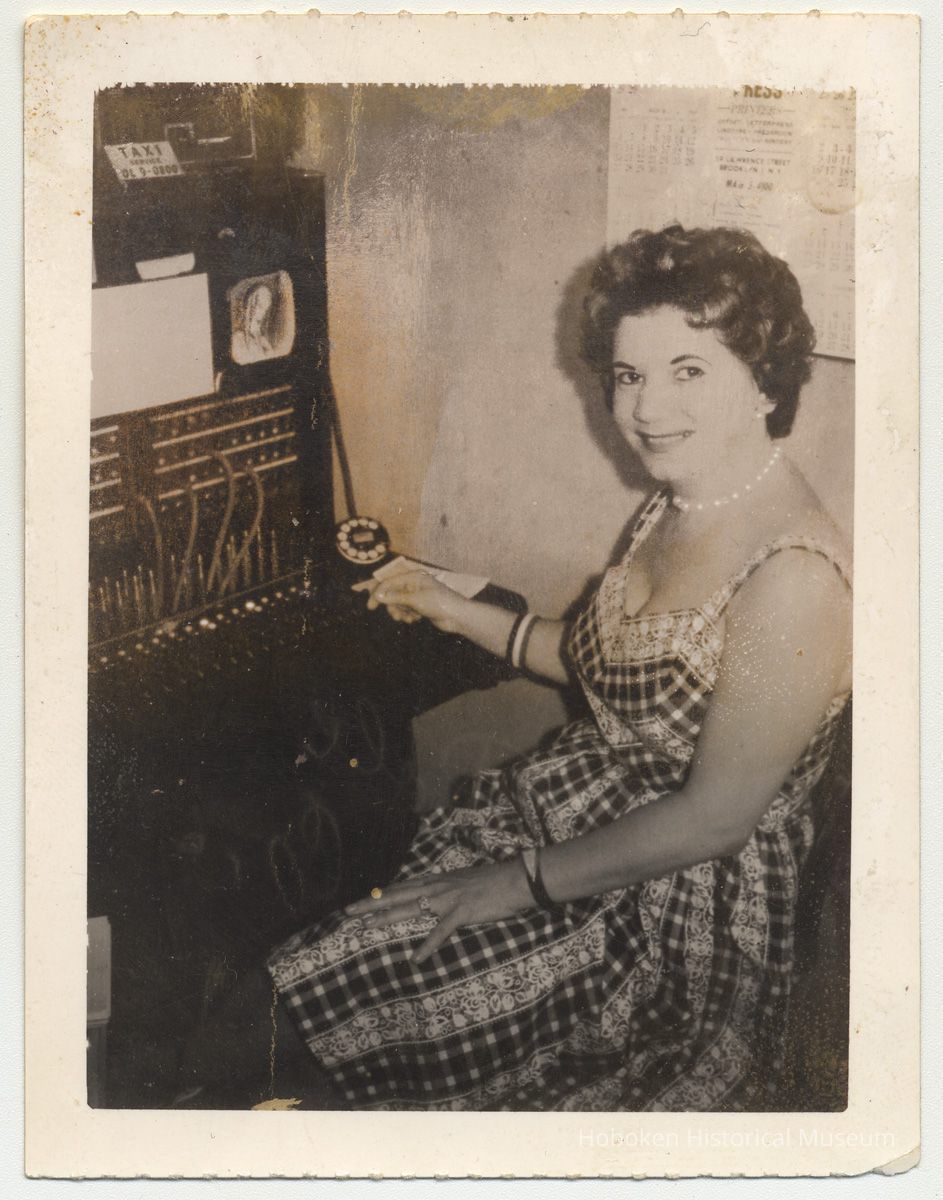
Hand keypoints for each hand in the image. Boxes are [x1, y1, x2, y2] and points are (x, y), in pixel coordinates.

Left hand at [345, 860, 533, 962]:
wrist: (517, 879)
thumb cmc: (495, 882)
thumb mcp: (465, 882)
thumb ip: (448, 890)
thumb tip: (437, 897)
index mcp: (438, 881)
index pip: (402, 887)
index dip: (380, 895)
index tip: (360, 902)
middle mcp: (438, 887)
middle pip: (397, 895)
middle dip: (371, 904)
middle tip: (347, 912)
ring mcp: (448, 899)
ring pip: (409, 908)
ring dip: (386, 918)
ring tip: (364, 928)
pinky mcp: (462, 912)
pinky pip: (441, 931)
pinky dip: (428, 946)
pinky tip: (416, 959)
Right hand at [351, 568, 469, 633]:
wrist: (458, 617)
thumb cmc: (439, 603)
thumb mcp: (415, 600)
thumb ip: (395, 597)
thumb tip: (377, 595)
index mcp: (413, 576)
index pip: (389, 582)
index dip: (377, 593)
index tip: (370, 606)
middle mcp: (413, 583)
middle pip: (392, 593)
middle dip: (392, 606)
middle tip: (395, 617)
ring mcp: (416, 595)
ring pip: (398, 604)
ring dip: (401, 612)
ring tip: (409, 619)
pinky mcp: (419, 606)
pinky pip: (405, 610)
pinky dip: (408, 616)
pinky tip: (416, 619)